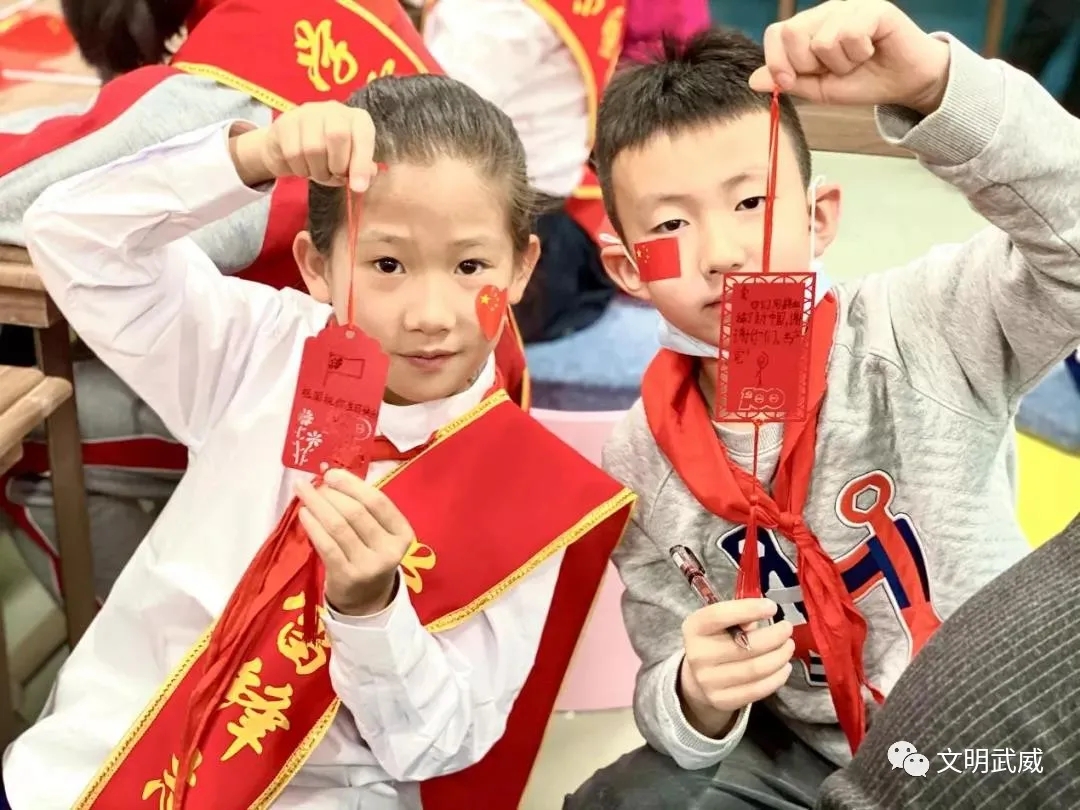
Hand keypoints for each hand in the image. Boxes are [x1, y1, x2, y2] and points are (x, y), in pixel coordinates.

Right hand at [229, 101, 377, 191]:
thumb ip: (361, 170)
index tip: (358, 188)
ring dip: (317, 171)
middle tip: (335, 175)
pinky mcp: (285, 123)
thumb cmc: (329, 157)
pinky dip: (300, 169)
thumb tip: (365, 177)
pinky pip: (293, 153)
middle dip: (337, 165)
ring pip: (313, 148)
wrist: (292, 148)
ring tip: (319, 172)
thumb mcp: (350, 164)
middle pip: (337, 136)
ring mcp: (307, 113)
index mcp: (357, 119)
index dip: (361, 163)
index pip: (363, 136)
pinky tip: (303, 167)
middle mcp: (333, 110)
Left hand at [296, 469, 414, 615]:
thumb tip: (332, 476)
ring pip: (339, 526)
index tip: (331, 473)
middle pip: (356, 512)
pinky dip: (313, 526)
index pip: (378, 502)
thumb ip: (364, 508)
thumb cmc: (370, 554)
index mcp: (402, 534)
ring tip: (304, 492)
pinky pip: (326, 545)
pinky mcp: (347, 577)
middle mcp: (390, 550)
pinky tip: (304, 513)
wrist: (366, 598)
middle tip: (315, 485)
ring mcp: (368, 566)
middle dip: (331, 493)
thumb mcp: (380, 533)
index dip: (352, 484)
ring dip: (318, 504)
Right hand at [678, 599, 793, 735]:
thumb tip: (763, 614)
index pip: (719, 615)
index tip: (772, 607)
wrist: (698, 678)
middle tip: (787, 629)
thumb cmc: (716, 641)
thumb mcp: (719, 623)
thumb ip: (738, 616)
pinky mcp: (722, 700)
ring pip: (756, 669)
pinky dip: (778, 677)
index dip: (748, 609)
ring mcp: (708, 681)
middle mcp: (697, 655)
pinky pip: (758, 690)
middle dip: (775, 636)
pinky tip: (784, 667)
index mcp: (694, 628)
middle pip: (745, 645)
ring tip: (788, 647)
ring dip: (780, 656)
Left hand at [749, 0, 950, 115]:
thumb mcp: (819, 89)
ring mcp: (849, 6)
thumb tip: (754, 80)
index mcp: (808, 28)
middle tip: (834, 69)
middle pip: (793, 33)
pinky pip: (849, 34)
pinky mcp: (873, 8)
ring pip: (822, 39)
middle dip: (809, 65)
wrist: (904, 82)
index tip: (788, 81)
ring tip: (856, 61)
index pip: (776, 33)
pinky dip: (858, 53)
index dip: (777, 61)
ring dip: (840, 63)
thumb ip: (789, 81)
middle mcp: (826, 11)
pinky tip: (871, 50)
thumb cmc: (863, 81)